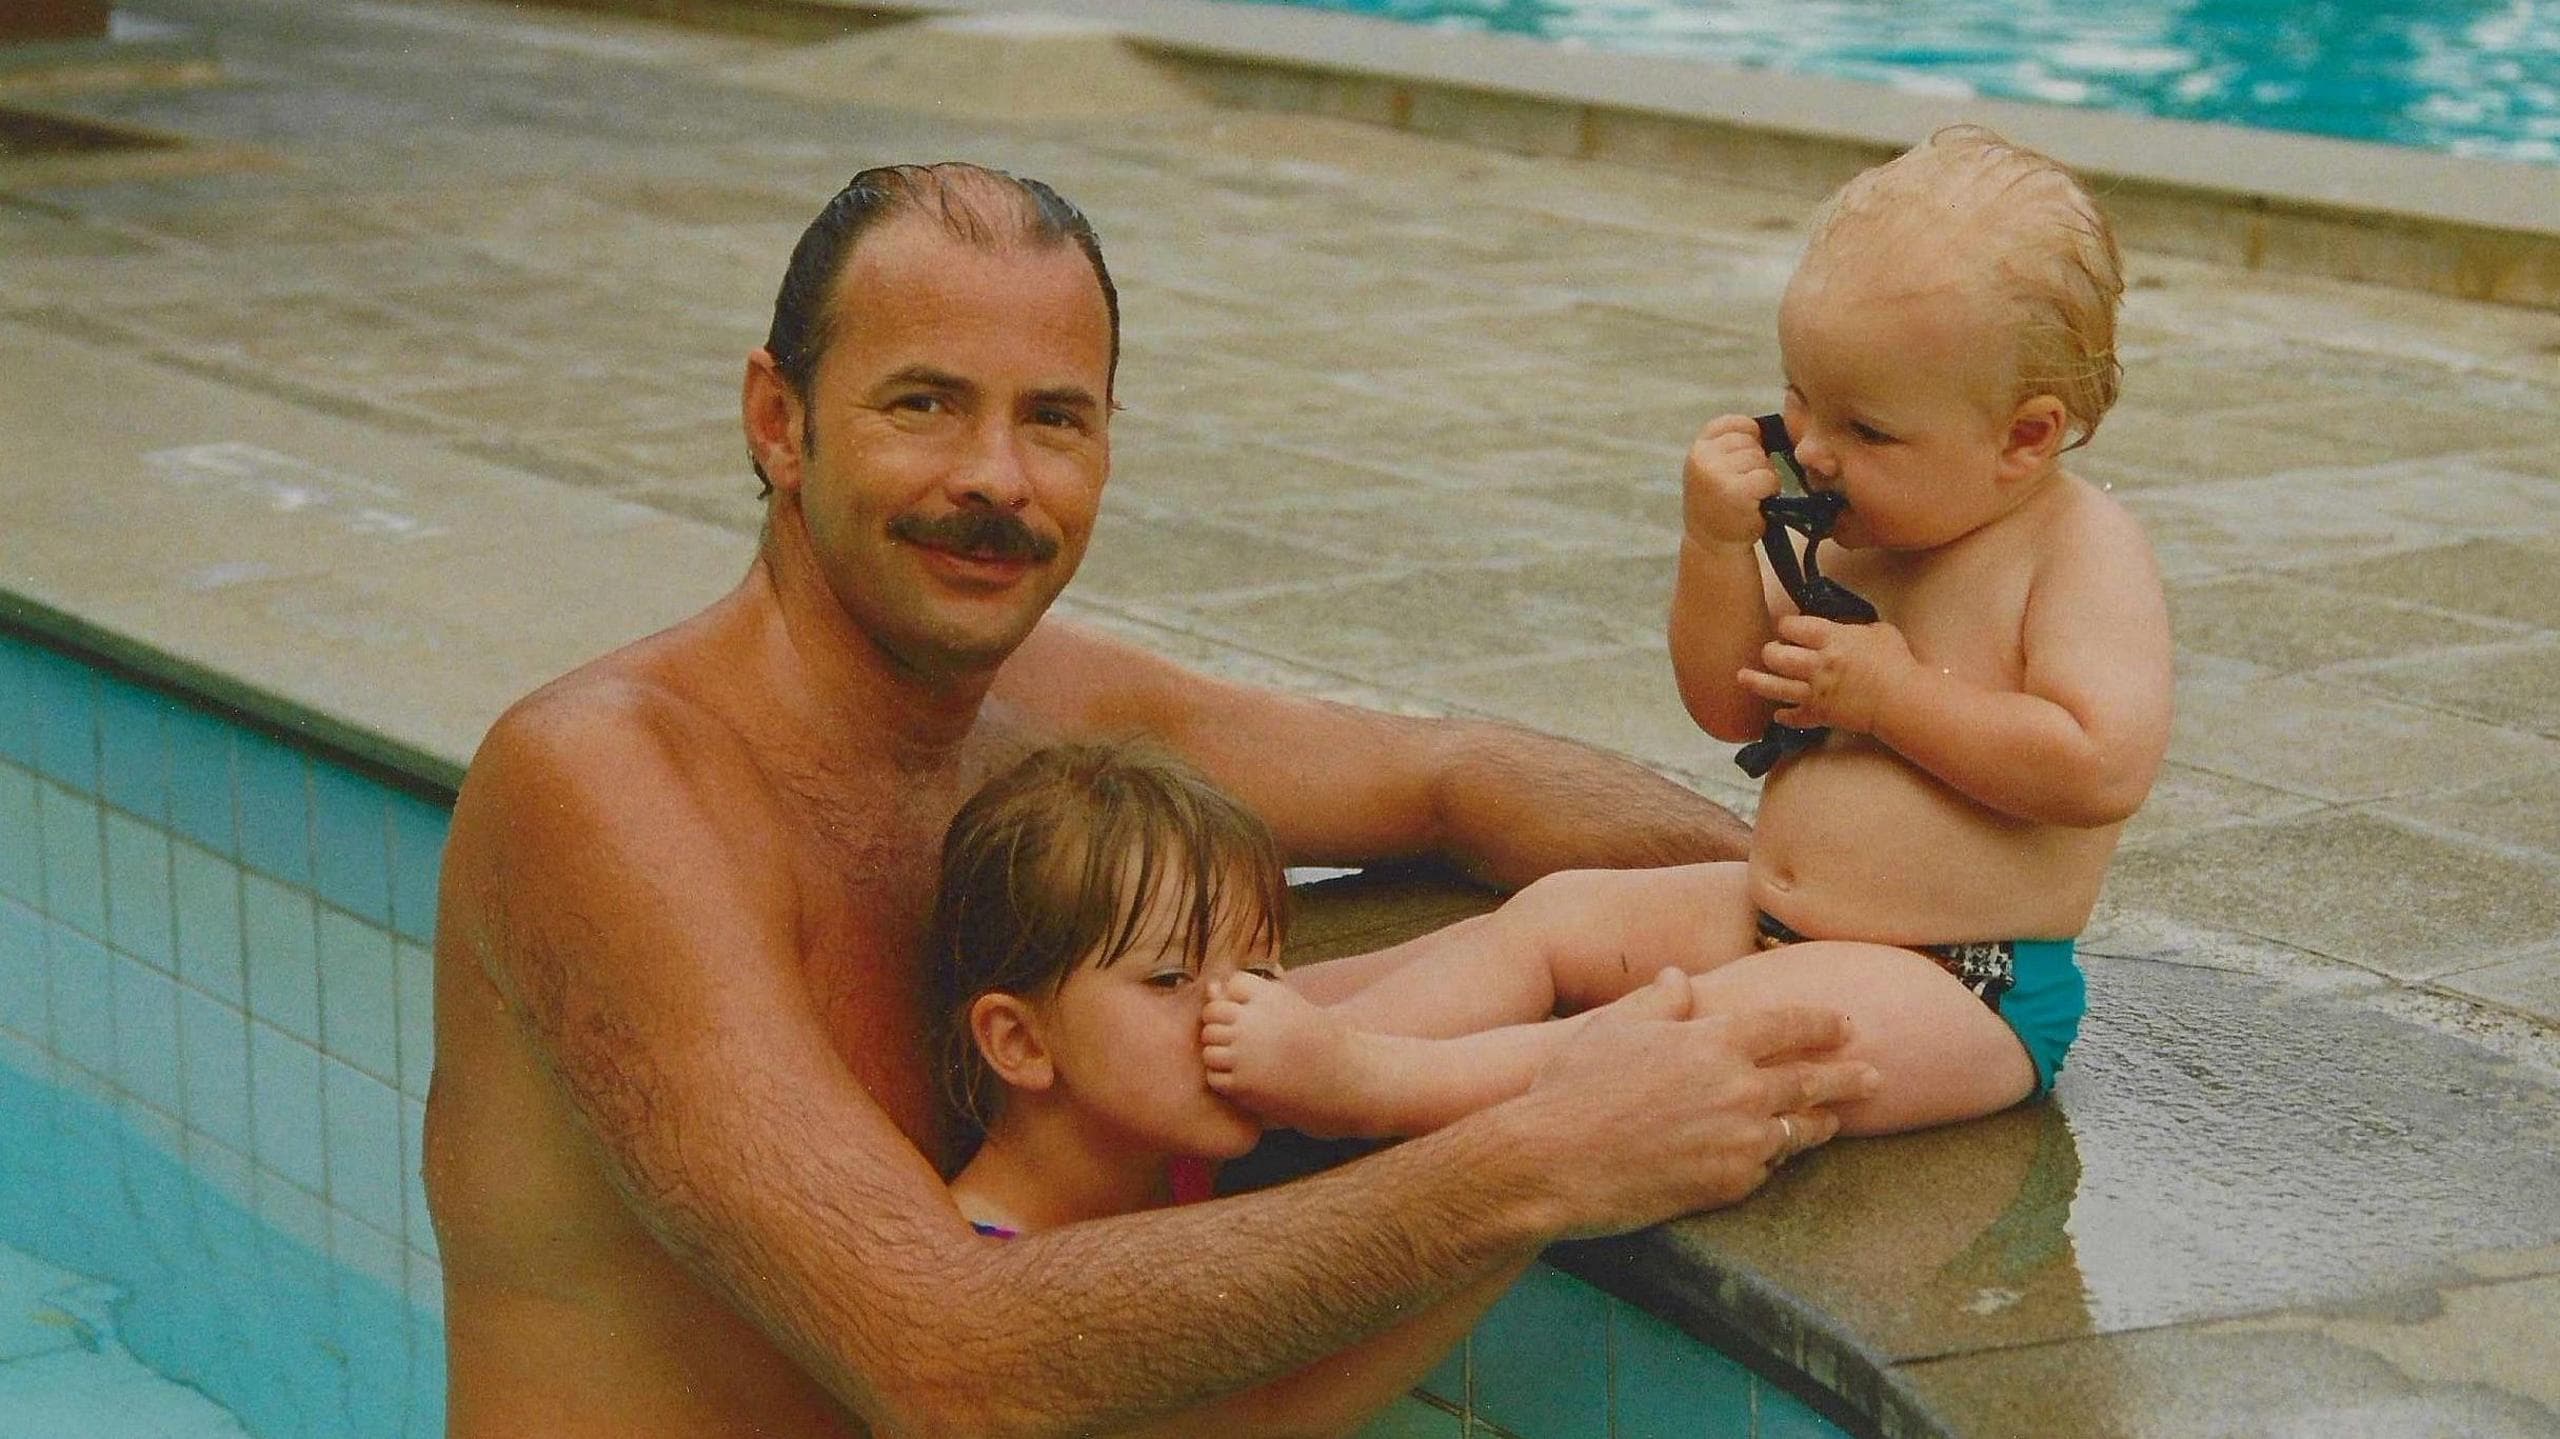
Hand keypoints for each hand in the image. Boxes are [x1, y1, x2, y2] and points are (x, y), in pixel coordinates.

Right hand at [1514, 970, 1878, 1237]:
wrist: (1554, 1162)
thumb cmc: (1574, 1087)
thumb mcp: (1612, 1027)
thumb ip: (1656, 1001)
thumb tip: (1679, 979)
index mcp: (1715, 1041)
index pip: (1788, 1025)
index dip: (1821, 1023)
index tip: (1845, 1024)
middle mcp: (1740, 1089)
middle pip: (1812, 1081)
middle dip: (1849, 1076)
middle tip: (1874, 1076)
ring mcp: (1740, 1141)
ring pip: (1798, 1130)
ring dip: (1821, 1123)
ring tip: (1836, 1121)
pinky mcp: (1729, 1185)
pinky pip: (1765, 1169)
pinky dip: (1772, 1159)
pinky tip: (1778, 1156)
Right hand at [1682, 415, 1779, 546]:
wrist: (1713, 544)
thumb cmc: (1722, 502)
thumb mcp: (1716, 467)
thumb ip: (1733, 444)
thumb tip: (1777, 425)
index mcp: (1699, 447)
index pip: (1737, 423)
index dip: (1749, 440)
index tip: (1742, 463)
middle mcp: (1703, 457)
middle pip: (1751, 441)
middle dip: (1756, 461)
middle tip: (1744, 485)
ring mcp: (1717, 474)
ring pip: (1761, 459)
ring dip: (1764, 476)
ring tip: (1749, 495)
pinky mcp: (1735, 491)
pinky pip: (1768, 477)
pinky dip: (1770, 489)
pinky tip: (1757, 502)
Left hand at [1739, 613, 1918, 733]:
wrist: (1901, 700)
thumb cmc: (1896, 662)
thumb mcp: (1877, 632)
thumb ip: (1854, 627)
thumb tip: (1843, 627)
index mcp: (1831, 639)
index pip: (1791, 627)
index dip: (1785, 626)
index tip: (1785, 627)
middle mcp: (1816, 664)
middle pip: (1775, 655)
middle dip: (1769, 652)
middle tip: (1772, 652)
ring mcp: (1814, 691)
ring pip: (1773, 686)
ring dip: (1755, 681)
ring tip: (1742, 677)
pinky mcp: (1819, 714)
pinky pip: (1792, 717)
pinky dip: (1783, 715)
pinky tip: (1777, 713)